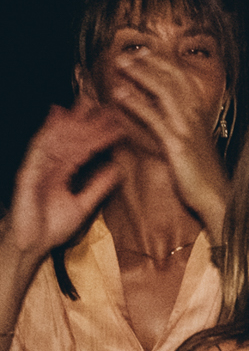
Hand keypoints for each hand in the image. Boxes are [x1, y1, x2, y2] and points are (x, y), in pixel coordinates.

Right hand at [3, 98, 127, 267]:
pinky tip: (57, 116)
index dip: (100, 135)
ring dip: (72, 121)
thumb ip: (98, 186)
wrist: (31, 245)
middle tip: (108, 107)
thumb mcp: (83, 205)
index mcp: (63, 171)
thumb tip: (117, 169)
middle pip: (71, 138)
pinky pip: (38, 148)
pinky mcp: (27, 172)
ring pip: (56, 138)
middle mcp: (50, 164)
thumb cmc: (50, 227)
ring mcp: (38, 166)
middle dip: (88, 122)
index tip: (118, 123)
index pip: (84, 148)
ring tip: (87, 105)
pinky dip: (48, 132)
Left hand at [108, 50, 229, 237]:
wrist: (218, 200)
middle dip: (148, 62)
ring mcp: (187, 129)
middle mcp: (196, 117)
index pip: (182, 79)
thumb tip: (168, 116)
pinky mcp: (177, 145)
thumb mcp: (196, 146)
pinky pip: (154, 118)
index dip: (162, 63)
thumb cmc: (205, 178)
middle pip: (172, 78)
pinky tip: (120, 95)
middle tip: (126, 54)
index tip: (144, 54)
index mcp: (200, 115)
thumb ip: (184, 127)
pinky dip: (136, 103)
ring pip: (164, 90)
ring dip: (140, 74)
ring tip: (120, 64)